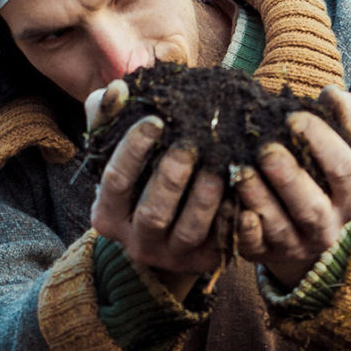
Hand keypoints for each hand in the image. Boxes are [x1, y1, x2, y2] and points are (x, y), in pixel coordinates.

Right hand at [86, 86, 224, 299]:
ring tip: (219, 168)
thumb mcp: (118, 147)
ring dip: (204, 200)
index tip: (154, 121)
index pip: (115, 182)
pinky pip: (220, 242)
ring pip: (188, 232)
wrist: (166, 224)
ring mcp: (170, 255)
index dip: (133, 151)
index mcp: (107, 214)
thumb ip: (109, 115)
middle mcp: (134, 241)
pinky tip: (243, 191)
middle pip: (152, 213)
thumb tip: (118, 89)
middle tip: (189, 145)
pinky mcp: (202, 261)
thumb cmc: (140, 173)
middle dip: (170, 178)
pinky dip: (232, 218)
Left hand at [234, 86, 350, 285]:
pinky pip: (252, 246)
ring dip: (260, 200)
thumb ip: (344, 117)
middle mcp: (328, 228)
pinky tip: (231, 207)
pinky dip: (242, 229)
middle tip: (265, 149)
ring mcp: (295, 245)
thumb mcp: (339, 143)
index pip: (343, 170)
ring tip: (242, 171)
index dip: (321, 143)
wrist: (296, 214)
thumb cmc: (318, 167)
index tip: (293, 117)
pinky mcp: (263, 254)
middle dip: (288, 177)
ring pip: (279, 227)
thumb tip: (334, 95)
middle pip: (311, 207)